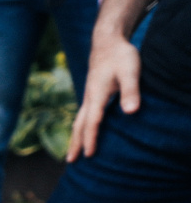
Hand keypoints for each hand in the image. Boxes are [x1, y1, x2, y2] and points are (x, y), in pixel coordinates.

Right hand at [69, 34, 142, 159]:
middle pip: (79, 125)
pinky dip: (81, 127)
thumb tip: (131, 112)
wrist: (107, 41)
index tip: (90, 155)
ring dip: (76, 137)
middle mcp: (89, 98)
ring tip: (73, 152)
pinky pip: (84, 115)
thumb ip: (131, 91)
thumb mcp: (130, 71)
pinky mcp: (92, 94)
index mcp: (96, 95)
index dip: (91, 139)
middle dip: (76, 143)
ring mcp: (89, 96)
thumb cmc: (120, 56)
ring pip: (79, 121)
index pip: (92, 122)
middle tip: (71, 161)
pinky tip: (84, 131)